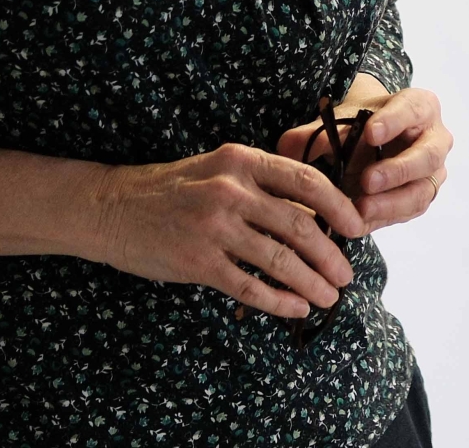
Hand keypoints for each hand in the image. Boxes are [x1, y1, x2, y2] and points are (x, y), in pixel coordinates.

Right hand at [87, 144, 366, 318]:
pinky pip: (249, 286)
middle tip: (346, 275)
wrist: (110, 207)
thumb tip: (312, 214)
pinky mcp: (197, 261)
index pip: (306, 180)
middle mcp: (231, 189)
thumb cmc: (170, 190)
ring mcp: (213, 226)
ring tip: (328, 297)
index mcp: (241, 160)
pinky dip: (278, 301)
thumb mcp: (217, 171)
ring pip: (279, 259)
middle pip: (299, 224)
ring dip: (311, 283)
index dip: (339, 207)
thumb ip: (260, 186)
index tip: (358, 229)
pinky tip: (295, 308)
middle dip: (330, 255)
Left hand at [276, 84, 451, 233]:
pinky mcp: (420, 198)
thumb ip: (316, 131)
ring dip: (391, 203)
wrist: (373, 138)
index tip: (369, 132)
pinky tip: (358, 222)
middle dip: (397, 171)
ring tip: (360, 210)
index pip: (413, 109)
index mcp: (420, 107)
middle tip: (367, 181)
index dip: (394, 121)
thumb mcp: (340, 118)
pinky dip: (383, 219)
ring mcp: (432, 172)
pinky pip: (407, 213)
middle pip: (428, 156)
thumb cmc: (360, 121)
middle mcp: (435, 140)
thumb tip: (287, 147)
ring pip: (421, 192)